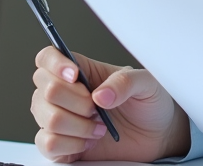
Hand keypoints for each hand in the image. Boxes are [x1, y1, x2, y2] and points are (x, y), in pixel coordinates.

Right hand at [31, 47, 189, 162]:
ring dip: (78, 126)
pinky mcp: (60, 145)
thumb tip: (100, 95)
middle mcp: (65, 94)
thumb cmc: (149, 104)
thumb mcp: (147, 84)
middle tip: (99, 109)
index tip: (75, 76)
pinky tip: (88, 142)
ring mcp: (59, 120)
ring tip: (99, 127)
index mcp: (82, 71)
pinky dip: (71, 144)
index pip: (48, 58)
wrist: (156, 136)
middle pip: (45, 89)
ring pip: (46, 118)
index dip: (55, 64)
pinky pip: (48, 144)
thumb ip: (126, 82)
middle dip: (77, 102)